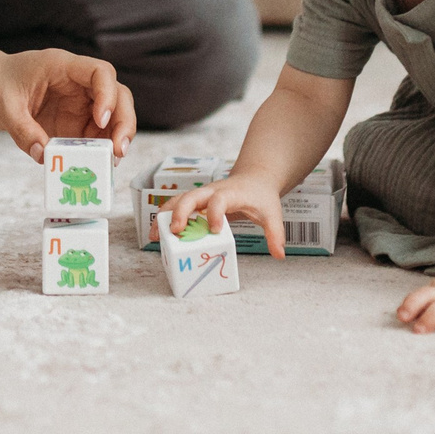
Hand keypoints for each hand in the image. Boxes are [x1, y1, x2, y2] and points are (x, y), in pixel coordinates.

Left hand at [0, 48, 136, 160]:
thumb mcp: (4, 106)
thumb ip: (23, 131)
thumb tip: (44, 157)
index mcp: (63, 66)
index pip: (100, 72)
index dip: (107, 95)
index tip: (99, 119)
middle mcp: (78, 83)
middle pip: (117, 94)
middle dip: (123, 121)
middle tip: (118, 150)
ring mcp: (79, 102)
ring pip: (113, 116)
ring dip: (115, 138)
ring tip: (110, 163)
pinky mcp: (74, 122)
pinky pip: (95, 135)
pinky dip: (99, 150)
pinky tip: (95, 165)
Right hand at [166, 175, 289, 256]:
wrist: (254, 178)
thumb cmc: (260, 196)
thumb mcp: (273, 213)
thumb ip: (275, 234)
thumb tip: (279, 255)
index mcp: (230, 193)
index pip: (219, 199)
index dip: (215, 213)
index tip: (215, 230)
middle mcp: (212, 191)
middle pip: (191, 196)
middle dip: (181, 213)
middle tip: (176, 232)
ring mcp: (201, 195)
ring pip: (178, 200)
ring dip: (166, 216)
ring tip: (155, 236)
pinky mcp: (195, 201)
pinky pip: (176, 206)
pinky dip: (165, 218)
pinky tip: (157, 234)